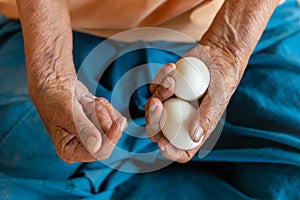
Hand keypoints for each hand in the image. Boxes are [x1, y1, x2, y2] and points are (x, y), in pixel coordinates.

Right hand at [29, 76, 126, 163]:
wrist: (55, 84)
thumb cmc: (54, 99)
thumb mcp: (67, 114)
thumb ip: (83, 129)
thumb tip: (96, 147)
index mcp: (69, 151)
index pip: (97, 153)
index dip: (110, 140)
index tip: (118, 123)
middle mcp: (82, 147)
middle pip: (108, 138)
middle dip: (100, 117)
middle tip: (86, 104)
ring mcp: (94, 136)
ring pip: (113, 125)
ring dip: (100, 108)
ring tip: (84, 103)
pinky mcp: (101, 125)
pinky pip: (115, 116)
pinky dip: (105, 105)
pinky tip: (90, 102)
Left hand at [145, 44, 243, 162]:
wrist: (219, 57)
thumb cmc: (223, 81)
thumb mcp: (218, 99)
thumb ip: (206, 117)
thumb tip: (194, 137)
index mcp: (194, 130)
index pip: (180, 151)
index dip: (170, 151)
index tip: (162, 143)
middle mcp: (178, 121)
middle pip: (157, 131)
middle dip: (153, 120)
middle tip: (157, 103)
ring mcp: (169, 104)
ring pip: (151, 108)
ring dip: (159, 94)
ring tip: (172, 80)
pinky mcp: (163, 88)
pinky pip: (154, 87)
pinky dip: (160, 78)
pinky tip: (172, 68)